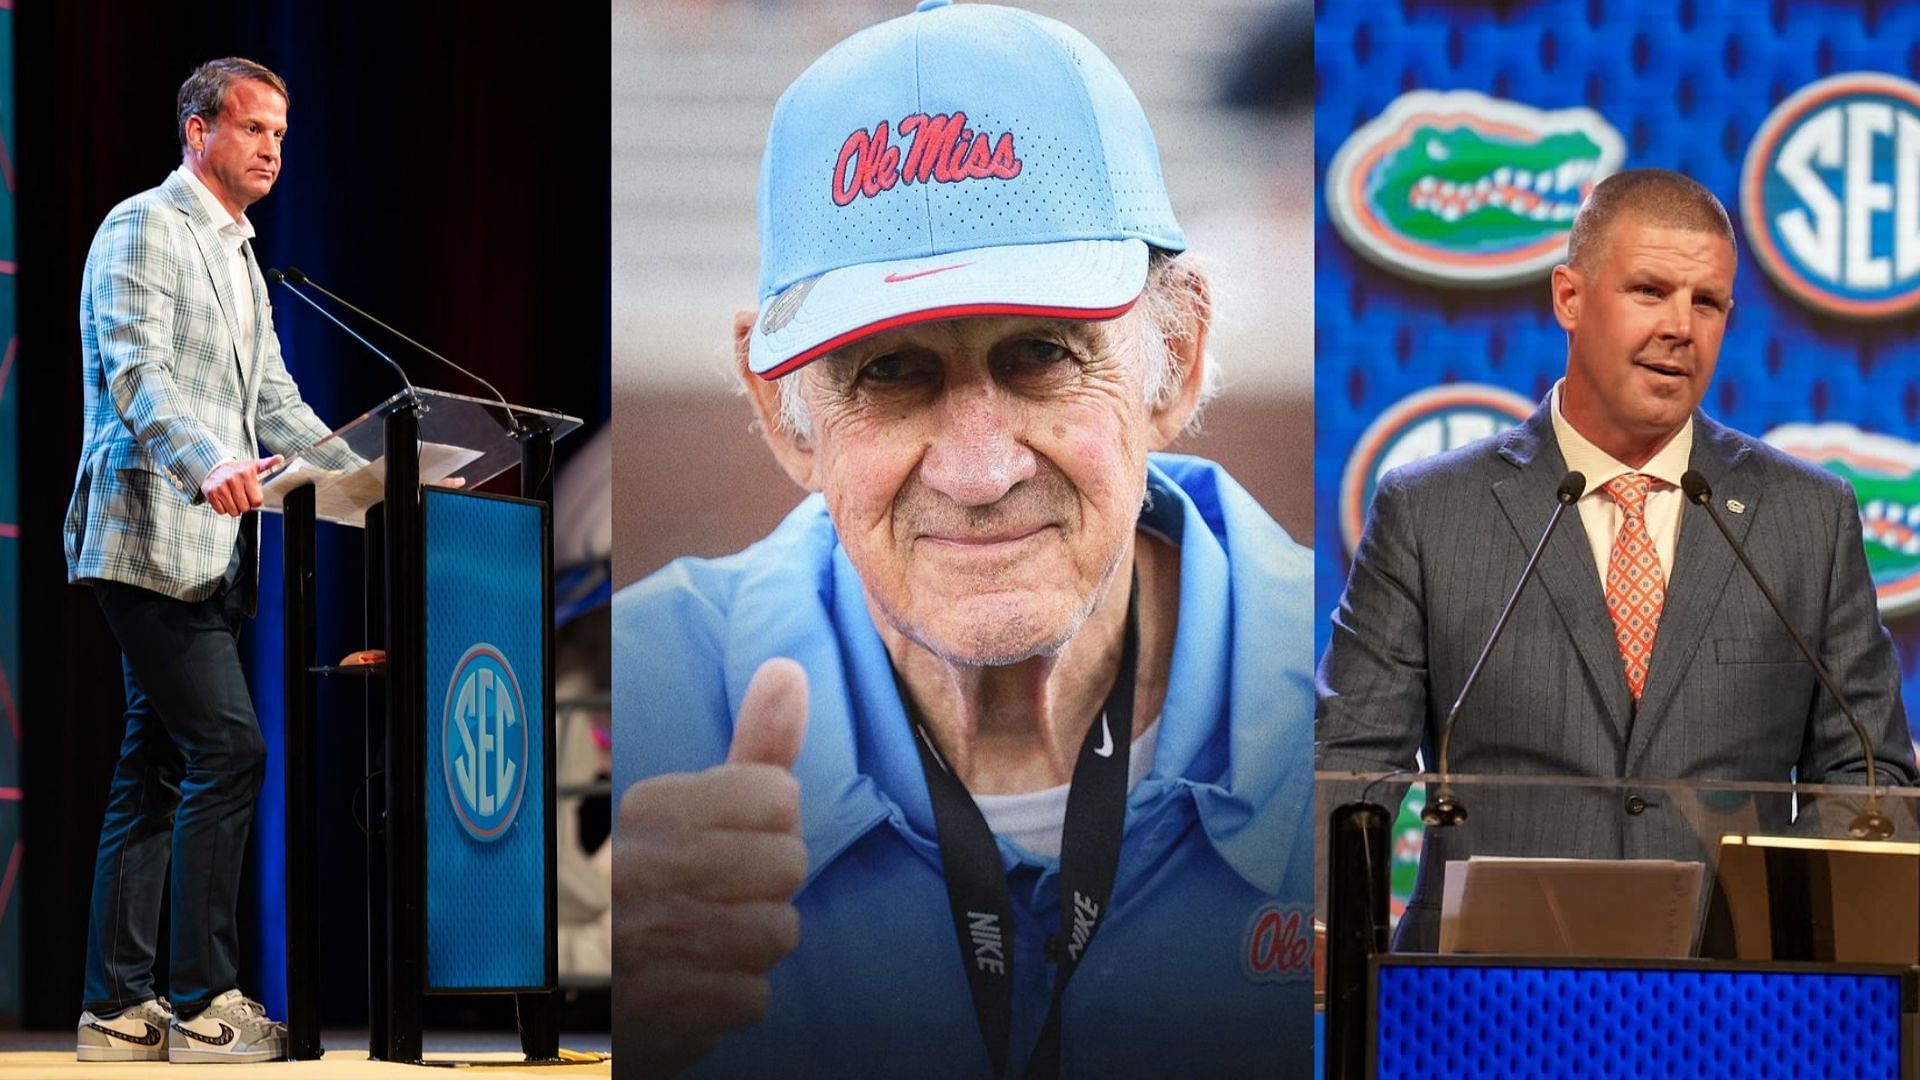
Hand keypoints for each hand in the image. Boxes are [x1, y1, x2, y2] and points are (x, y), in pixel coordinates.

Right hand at [200, 455, 282, 516]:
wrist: (217, 468)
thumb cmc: (239, 470)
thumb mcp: (255, 466)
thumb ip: (269, 464)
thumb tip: (280, 458)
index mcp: (246, 473)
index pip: (257, 500)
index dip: (255, 501)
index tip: (252, 495)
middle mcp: (232, 479)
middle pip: (245, 507)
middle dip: (245, 505)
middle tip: (242, 496)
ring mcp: (220, 487)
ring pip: (233, 511)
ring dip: (234, 507)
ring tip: (233, 497)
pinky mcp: (210, 493)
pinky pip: (221, 511)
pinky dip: (223, 508)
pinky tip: (224, 498)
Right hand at [615, 658, 809, 1075]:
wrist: (613, 995)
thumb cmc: (676, 888)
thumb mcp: (708, 808)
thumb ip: (756, 744)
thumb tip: (790, 668)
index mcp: (653, 806)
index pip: (781, 794)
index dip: (775, 826)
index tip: (734, 841)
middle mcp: (639, 865)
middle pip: (789, 863)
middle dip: (772, 888)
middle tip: (726, 896)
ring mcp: (642, 938)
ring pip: (777, 931)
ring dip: (757, 945)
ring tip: (714, 940)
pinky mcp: (654, 1008)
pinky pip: (753, 997)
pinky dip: (737, 997)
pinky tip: (702, 983)